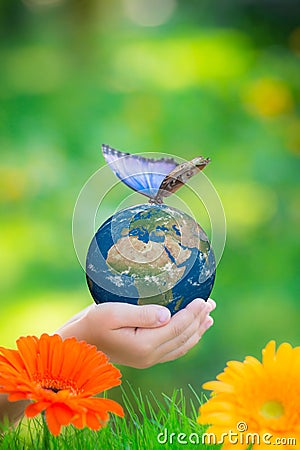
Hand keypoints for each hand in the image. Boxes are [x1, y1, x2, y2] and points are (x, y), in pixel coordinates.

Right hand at [57, 298, 215, 368]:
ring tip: (209, 317)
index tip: (204, 299)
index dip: (193, 313)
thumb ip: (142, 314)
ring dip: (197, 330)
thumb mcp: (113, 313)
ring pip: (181, 345)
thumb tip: (168, 315)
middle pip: (183, 337)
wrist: (80, 343)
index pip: (177, 328)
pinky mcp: (145, 357)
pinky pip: (174, 350)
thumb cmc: (93, 323)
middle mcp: (150, 356)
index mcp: (144, 345)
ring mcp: (148, 359)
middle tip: (211, 303)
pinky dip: (187, 340)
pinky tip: (192, 332)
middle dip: (199, 320)